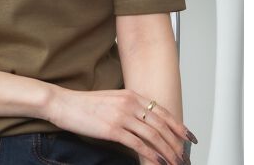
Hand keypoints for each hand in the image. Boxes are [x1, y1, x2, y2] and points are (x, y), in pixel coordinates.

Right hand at [46, 86, 194, 164]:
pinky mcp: (112, 129)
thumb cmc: (86, 104)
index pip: (161, 111)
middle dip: (175, 142)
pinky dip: (151, 155)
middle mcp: (129, 103)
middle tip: (183, 155)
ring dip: (166, 151)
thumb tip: (144, 122)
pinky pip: (138, 144)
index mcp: (130, 95)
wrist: (65, 104)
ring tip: (174, 162)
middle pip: (160, 125)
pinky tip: (158, 162)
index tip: (188, 136)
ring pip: (152, 136)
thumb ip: (129, 107)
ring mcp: (121, 116)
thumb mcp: (112, 99)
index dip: (177, 125)